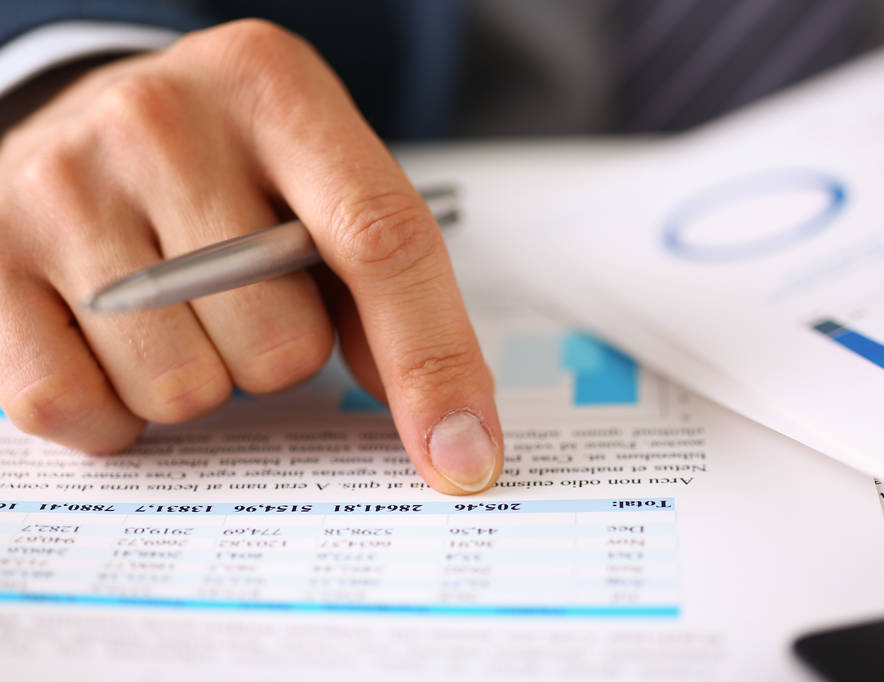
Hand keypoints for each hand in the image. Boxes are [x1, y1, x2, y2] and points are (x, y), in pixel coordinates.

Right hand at [0, 20, 501, 493]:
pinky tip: (112, 341)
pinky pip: (77, 409)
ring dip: (201, 378)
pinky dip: (115, 406)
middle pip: (281, 345)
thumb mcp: (324, 188)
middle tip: (241, 296)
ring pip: (185, 390)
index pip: (381, 241)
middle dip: (280, 354)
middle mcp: (162, 120)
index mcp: (276, 89)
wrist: (91, 123)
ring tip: (175, 307)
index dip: (434, 365)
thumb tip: (448, 436)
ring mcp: (60, 185)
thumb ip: (389, 295)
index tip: (466, 461)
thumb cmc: (233, 171)